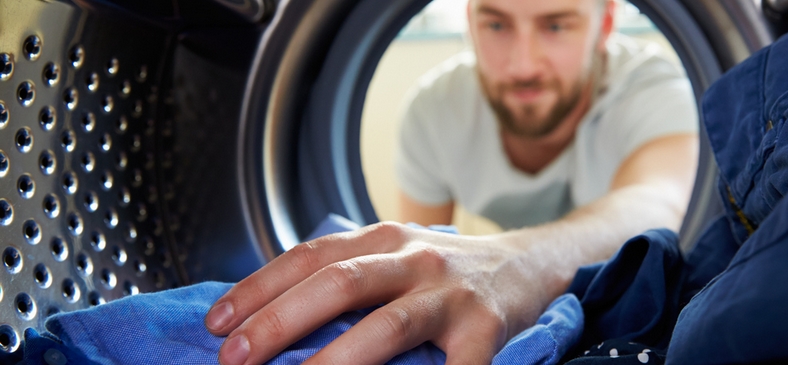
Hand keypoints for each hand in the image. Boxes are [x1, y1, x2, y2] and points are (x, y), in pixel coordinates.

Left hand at [204, 222, 551, 364]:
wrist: (528, 264)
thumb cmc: (446, 272)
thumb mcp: (396, 256)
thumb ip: (347, 275)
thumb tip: (268, 318)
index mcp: (384, 239)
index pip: (309, 256)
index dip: (258, 288)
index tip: (216, 323)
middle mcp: (415, 258)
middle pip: (338, 284)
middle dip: (279, 322)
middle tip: (235, 357)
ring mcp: (451, 295)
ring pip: (387, 326)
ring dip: (336, 360)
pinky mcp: (485, 330)